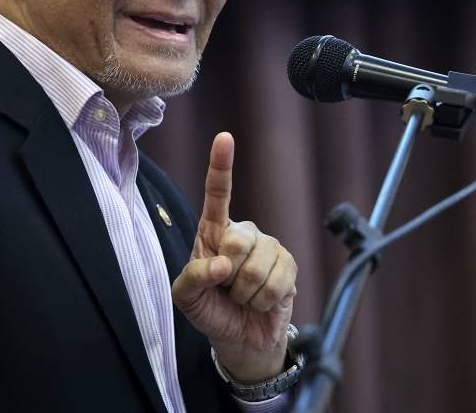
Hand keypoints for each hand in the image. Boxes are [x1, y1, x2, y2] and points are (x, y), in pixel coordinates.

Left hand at [171, 132, 297, 382]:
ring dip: (246, 293)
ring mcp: (268, 247)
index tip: (225, 138)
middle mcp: (243, 233)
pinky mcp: (289, 265)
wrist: (241, 338)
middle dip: (229, 273)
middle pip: (238, 240)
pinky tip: (261, 301)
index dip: (221, 166)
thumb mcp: (186, 298)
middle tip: (225, 288)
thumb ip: (193, 279)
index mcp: (213, 231)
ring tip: (243, 297)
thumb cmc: (210, 310)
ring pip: (257, 266)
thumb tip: (221, 265)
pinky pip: (277, 281)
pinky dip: (264, 300)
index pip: (218, 194)